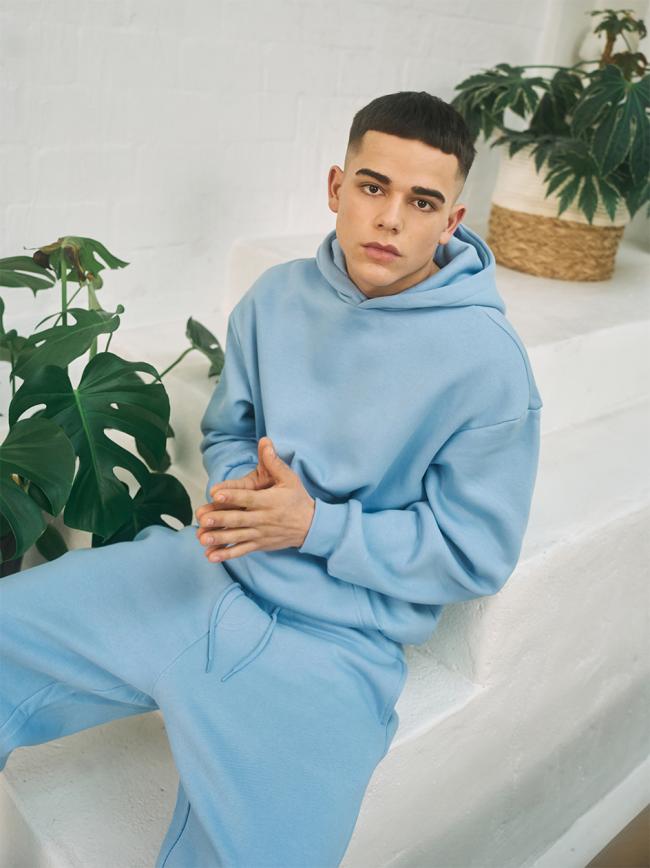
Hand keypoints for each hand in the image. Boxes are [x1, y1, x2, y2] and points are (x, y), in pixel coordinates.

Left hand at [195, 437, 315, 561]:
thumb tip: (265, 442)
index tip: (216, 493)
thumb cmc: (297, 499)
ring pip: (238, 537)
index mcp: (269, 501)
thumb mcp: (290, 478)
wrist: (311, 526)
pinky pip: (241, 550)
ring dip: (220, 538)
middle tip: (203, 519)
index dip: (232, 495)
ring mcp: (260, 533)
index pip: (248, 498)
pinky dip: (227, 554)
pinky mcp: (259, 544)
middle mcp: (263, 518)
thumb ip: (274, 462)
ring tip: (203, 538)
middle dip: (220, 519)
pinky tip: (211, 556)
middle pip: (239, 519)